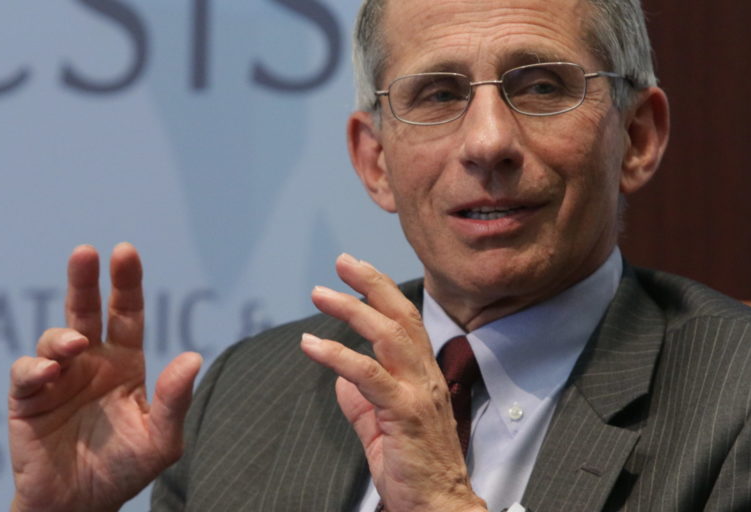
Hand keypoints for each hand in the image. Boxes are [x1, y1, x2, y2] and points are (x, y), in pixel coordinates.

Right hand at [8, 243, 202, 511]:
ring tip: (73, 347)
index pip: (127, 314)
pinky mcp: (27, 398)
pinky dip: (35, 368)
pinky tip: (49, 374)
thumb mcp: (160, 440)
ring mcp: (57, 378)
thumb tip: (194, 357)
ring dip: (61, 335)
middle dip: (84, 280)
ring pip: (54, 337)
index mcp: (124, 365)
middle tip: (85, 253)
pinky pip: (26, 372)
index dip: (126, 283)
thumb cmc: (123, 471)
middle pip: (86, 310)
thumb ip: (173, 401)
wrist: (78, 506)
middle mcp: (90, 363)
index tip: (125, 252)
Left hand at [299, 254, 486, 511]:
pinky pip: (368, 375)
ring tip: (321, 294)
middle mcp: (425, 377)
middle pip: (400, 317)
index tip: (356, 269)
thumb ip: (363, 401)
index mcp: (423, 376)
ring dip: (352, 310)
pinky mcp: (403, 413)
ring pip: (387, 337)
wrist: (437, 505)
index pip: (406, 321)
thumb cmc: (413, 469)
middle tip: (341, 262)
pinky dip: (338, 355)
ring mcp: (417, 393)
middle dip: (370, 284)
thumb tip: (340, 379)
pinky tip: (312, 345)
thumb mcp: (382, 427)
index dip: (381, 292)